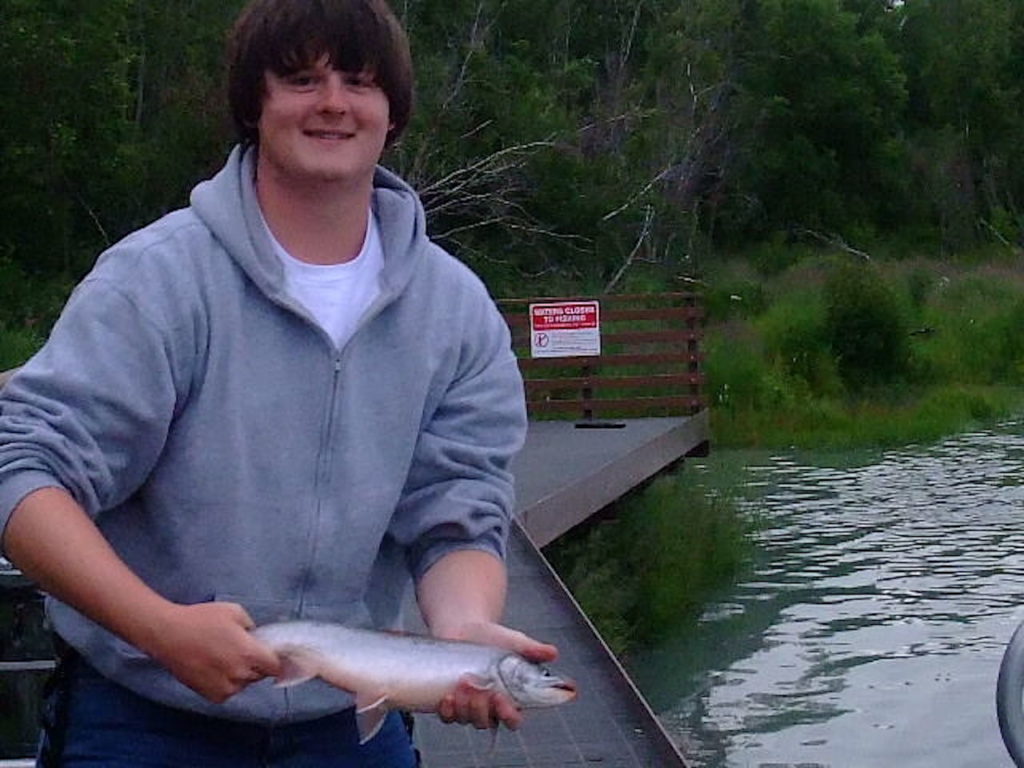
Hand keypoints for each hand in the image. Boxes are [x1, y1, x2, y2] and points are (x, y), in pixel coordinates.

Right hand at [139, 601, 281, 702]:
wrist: (168, 634)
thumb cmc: (202, 619)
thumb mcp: (235, 612)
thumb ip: (253, 627)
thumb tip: (259, 639)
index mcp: (249, 654)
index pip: (277, 666)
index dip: (280, 661)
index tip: (280, 657)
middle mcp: (240, 675)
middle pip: (261, 674)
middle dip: (257, 663)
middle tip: (243, 649)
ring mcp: (225, 688)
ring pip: (244, 682)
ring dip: (242, 673)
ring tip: (223, 655)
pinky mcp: (212, 695)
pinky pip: (229, 689)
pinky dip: (227, 681)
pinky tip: (214, 665)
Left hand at [434, 621, 557, 729]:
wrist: (463, 627)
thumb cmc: (492, 637)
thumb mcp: (514, 642)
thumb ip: (534, 649)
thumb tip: (553, 653)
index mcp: (509, 698)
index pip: (513, 720)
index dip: (508, 716)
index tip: (500, 700)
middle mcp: (489, 707)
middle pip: (487, 722)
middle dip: (482, 708)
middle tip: (479, 687)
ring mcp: (468, 706)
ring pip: (467, 720)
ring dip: (465, 707)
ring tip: (464, 683)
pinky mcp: (450, 702)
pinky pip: (448, 717)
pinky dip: (447, 711)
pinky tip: (447, 698)